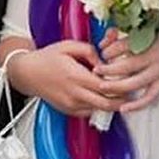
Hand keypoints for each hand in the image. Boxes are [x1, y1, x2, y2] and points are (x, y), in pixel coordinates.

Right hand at [8, 40, 127, 116]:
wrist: (27, 73)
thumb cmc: (47, 58)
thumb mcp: (68, 46)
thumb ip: (89, 51)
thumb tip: (103, 61)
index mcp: (75, 76)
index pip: (105, 86)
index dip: (120, 85)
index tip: (129, 80)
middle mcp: (74, 94)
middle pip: (106, 104)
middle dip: (122, 100)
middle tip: (131, 91)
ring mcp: (71, 105)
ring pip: (99, 110)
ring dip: (111, 104)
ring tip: (119, 93)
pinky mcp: (68, 111)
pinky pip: (89, 112)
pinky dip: (98, 106)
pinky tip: (102, 96)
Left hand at [95, 28, 158, 112]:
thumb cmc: (156, 41)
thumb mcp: (142, 32)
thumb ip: (121, 36)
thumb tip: (102, 44)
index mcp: (148, 40)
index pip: (123, 45)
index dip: (109, 50)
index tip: (101, 52)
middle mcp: (155, 56)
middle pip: (128, 65)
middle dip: (109, 69)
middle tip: (95, 70)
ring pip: (136, 83)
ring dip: (117, 86)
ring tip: (102, 86)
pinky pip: (149, 98)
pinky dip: (136, 105)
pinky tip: (122, 108)